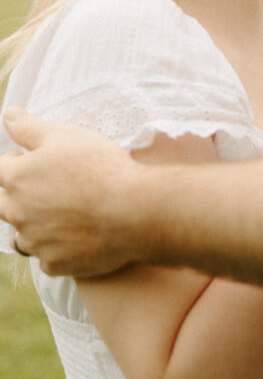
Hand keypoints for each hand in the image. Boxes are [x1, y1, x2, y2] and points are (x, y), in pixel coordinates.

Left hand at [0, 107, 138, 275]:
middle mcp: (18, 213)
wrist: (133, 210)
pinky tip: (82, 233)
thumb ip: (29, 127)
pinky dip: (59, 246)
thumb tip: (8, 114)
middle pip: (5, 204)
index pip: (2, 168)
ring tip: (71, 211)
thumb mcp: (65, 135)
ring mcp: (35, 242)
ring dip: (38, 223)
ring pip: (25, 234)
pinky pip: (48, 255)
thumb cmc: (99, 167)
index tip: (44, 160)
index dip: (21, 160)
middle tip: (56, 186)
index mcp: (17, 179)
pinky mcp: (55, 264)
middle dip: (22, 194)